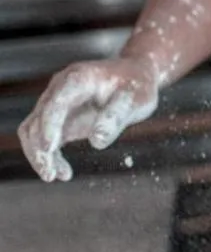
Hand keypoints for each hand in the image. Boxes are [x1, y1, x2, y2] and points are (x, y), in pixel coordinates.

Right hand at [18, 58, 160, 183]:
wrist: (135, 75)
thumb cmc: (137, 86)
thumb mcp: (136, 100)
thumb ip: (116, 117)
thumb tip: (97, 142)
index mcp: (78, 79)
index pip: (56, 102)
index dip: (50, 124)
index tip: (50, 148)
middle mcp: (60, 88)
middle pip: (38, 118)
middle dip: (39, 147)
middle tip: (50, 174)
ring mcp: (57, 102)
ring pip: (33, 129)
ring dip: (39, 154)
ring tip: (55, 176)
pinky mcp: (59, 118)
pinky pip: (44, 137)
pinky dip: (49, 155)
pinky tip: (63, 172)